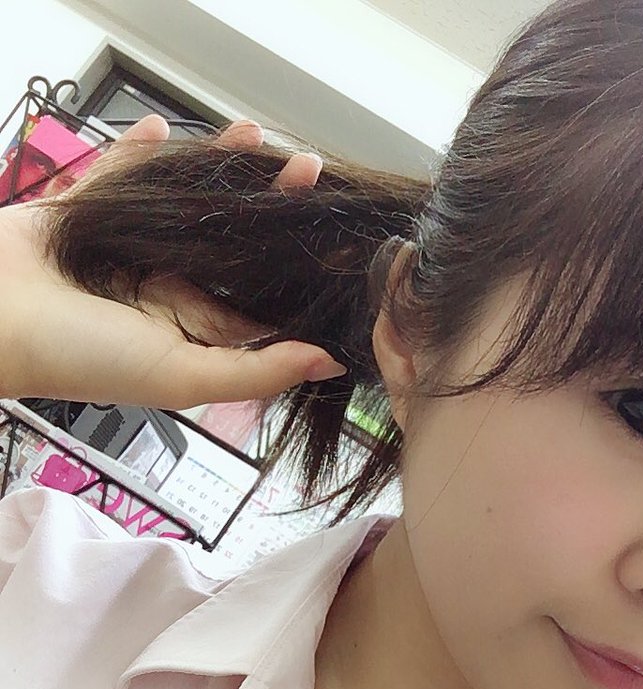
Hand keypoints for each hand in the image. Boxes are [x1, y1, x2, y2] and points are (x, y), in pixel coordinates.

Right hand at [0, 115, 345, 408]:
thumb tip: (329, 364)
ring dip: (215, 170)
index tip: (332, 232)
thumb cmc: (82, 357)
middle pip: (227, 242)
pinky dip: (137, 154)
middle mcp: (165, 290)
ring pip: (182, 204)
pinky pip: (116, 176)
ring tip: (249, 136)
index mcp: (192, 330)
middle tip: (303, 170)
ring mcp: (126, 250)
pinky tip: (162, 132)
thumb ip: (256, 371)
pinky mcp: (86, 214)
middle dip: (264, 206)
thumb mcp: (183, 376)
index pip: (256, 298)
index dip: (295, 268)